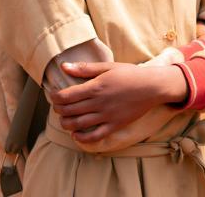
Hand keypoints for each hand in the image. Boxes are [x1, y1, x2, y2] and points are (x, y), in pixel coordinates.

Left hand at [49, 62, 185, 142]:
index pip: (66, 96)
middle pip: (69, 110)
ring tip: (64, 119)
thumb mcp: (108, 67)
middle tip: (57, 106)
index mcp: (95, 87)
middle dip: (58, 109)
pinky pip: (95, 136)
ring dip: (66, 123)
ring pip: (78, 124)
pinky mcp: (114, 125)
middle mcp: (99, 103)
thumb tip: (64, 66)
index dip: (55, 97)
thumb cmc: (130, 74)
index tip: (53, 95)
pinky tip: (76, 134)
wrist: (152, 87)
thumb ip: (85, 69)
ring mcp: (106, 116)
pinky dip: (82, 138)